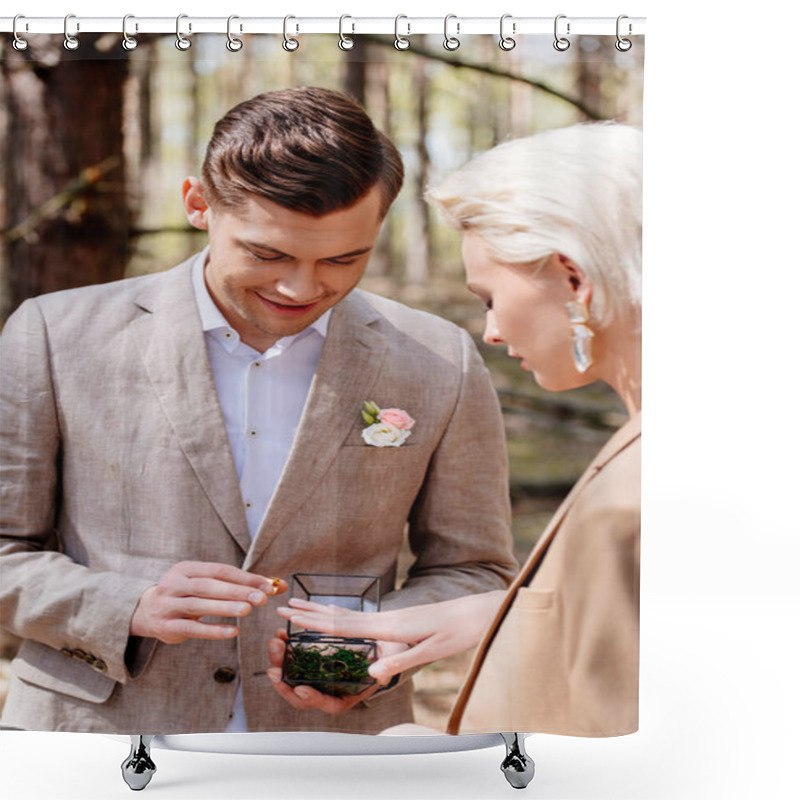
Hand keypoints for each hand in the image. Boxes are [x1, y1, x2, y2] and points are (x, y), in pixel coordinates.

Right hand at [130, 561, 286, 643]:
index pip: (220, 570)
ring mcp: (168, 605)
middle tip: (261, 598)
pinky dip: (213, 630)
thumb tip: (278, 585)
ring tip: (247, 610)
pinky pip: (192, 628)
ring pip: (199, 605)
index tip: (269, 586)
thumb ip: (238, 584)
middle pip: (209, 585)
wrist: (144, 612)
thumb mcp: (206, 584)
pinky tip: (232, 632)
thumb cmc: (186, 595)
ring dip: (224, 608)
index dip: (245, 578)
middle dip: (237, 591)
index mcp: (186, 569)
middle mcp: (174, 584)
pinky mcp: (166, 626)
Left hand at [265, 629, 387, 713]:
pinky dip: (285, 648)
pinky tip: (281, 634)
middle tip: (274, 666)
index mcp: (343, 697)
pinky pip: (292, 659)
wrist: (379, 645)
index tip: (301, 688)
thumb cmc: (385, 657)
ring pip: (290, 675)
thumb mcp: (390, 663)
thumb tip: (381, 675)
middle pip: (299, 693)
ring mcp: (315, 677)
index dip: (312, 698)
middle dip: (283, 680)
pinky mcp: (309, 662)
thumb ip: (385, 671)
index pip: (325, 703)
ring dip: (279, 660)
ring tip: (275, 642)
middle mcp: (326, 691)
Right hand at [276, 590, 505, 681]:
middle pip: (340, 616)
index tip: (290, 614)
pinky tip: (342, 617)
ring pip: (350, 615)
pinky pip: (363, 618)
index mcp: (389, 626)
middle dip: (310, 612)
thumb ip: (401, 661)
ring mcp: (393, 617)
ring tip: (302, 606)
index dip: (314, 622)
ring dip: (323, 611)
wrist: (479, 610)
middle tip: (281, 606)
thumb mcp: (432, 650)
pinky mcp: (401, 619)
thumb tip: (371, 673)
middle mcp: (387, 618)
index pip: (343, 626)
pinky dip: (344, 616)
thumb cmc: (459, 630)